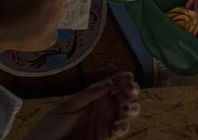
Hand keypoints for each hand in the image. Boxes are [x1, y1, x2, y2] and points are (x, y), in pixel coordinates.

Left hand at [25, 71, 139, 139]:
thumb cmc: (51, 125)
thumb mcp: (68, 105)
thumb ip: (89, 94)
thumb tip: (109, 83)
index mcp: (94, 95)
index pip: (114, 83)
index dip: (123, 79)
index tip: (127, 77)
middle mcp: (104, 106)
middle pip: (125, 95)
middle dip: (132, 91)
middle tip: (130, 90)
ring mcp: (106, 121)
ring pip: (128, 111)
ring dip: (132, 108)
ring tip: (126, 109)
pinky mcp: (106, 135)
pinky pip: (120, 130)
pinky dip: (122, 127)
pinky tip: (117, 126)